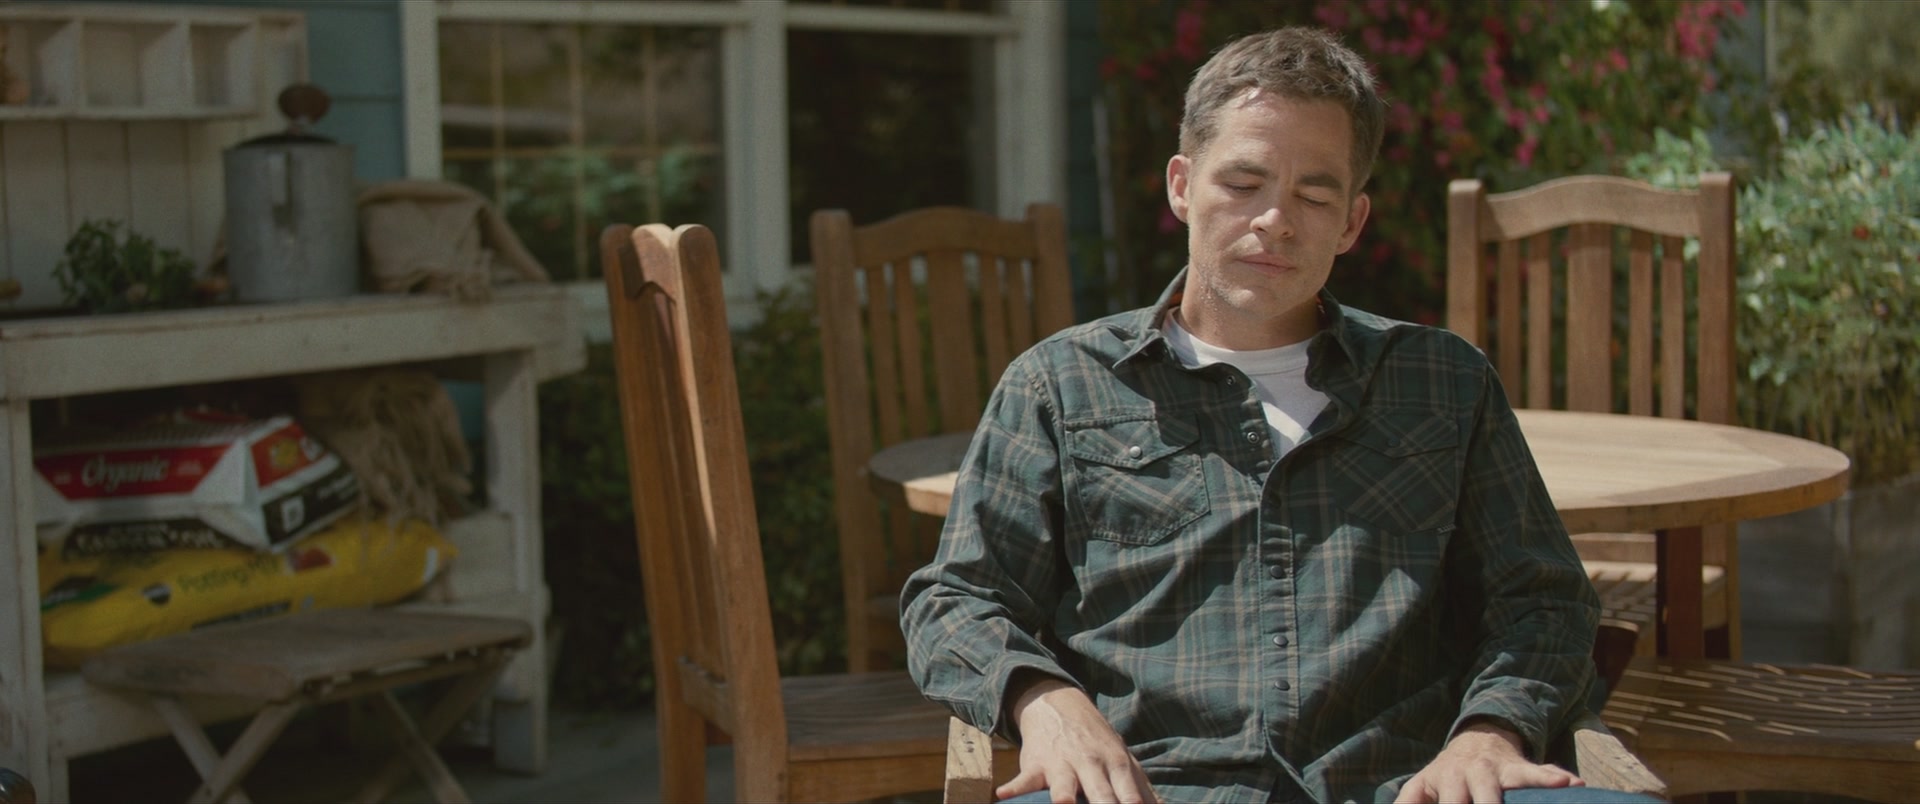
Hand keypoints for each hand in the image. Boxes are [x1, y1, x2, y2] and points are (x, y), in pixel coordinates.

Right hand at [998, 677, 1155, 803]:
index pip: (1129, 789)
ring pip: (1064, 782)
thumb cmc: (1097, 742)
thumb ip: (1141, 788)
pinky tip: (1003, 796)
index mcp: (1116, 763)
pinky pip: (1024, 778)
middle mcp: (1091, 763)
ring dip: (1063, 794)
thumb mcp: (1123, 759)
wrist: (1058, 705)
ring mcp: (1062, 763)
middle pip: (1100, 791)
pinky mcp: (1036, 764)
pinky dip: (1013, 788)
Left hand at [1392, 721, 1583, 803]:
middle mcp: (1474, 773)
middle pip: (1485, 798)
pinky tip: (1574, 784)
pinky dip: (1554, 777)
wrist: (1473, 741)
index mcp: (1447, 780)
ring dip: (1532, 787)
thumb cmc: (1444, 777)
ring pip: (1514, 781)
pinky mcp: (1520, 768)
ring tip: (1555, 787)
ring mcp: (1499, 769)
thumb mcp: (1421, 788)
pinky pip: (1540, 771)